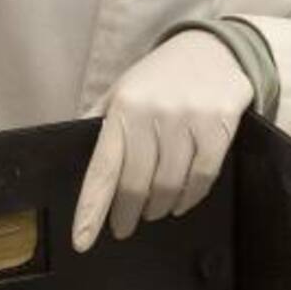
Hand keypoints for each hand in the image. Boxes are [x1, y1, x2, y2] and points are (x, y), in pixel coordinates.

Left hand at [72, 31, 251, 251]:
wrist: (213, 48)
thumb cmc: (160, 77)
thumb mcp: (122, 91)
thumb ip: (99, 121)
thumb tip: (71, 153)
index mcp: (122, 109)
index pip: (102, 170)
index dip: (91, 210)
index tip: (81, 241)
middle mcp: (152, 114)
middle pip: (137, 186)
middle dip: (128, 214)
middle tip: (123, 226)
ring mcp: (188, 120)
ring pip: (170, 185)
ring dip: (159, 207)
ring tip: (154, 210)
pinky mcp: (219, 126)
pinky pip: (202, 177)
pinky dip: (190, 197)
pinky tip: (182, 201)